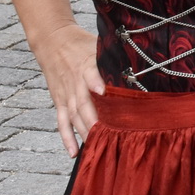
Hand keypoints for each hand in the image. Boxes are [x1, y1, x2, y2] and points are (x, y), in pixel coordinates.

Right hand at [32, 23, 104, 156]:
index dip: (98, 84)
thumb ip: (115, 58)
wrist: (53, 41)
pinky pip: (62, 122)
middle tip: (109, 135)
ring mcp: (66, 94)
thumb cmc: (82, 44)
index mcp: (87, 65)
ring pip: (75, 116)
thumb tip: (141, 67)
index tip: (105, 94)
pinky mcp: (59, 101)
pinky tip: (74, 152)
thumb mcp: (99, 45)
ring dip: (85, 132)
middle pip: (84, 103)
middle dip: (95, 120)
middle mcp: (75, 82)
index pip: (93, 75)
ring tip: (98, 147)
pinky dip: (67, 138)